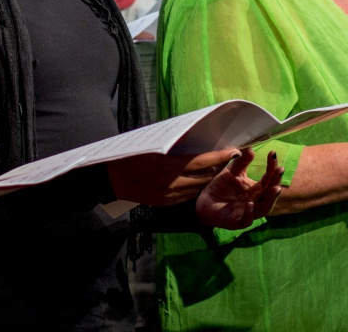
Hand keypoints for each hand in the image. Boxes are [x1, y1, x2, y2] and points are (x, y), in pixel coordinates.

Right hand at [107, 148, 238, 205]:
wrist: (113, 180)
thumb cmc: (130, 158)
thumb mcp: (153, 149)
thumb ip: (175, 150)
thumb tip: (196, 145)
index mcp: (169, 166)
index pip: (203, 161)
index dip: (221, 156)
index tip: (234, 150)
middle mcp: (173, 183)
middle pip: (205, 176)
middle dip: (218, 166)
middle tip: (227, 156)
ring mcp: (170, 195)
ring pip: (198, 186)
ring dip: (208, 177)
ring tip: (214, 167)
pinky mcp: (167, 203)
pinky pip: (188, 194)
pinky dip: (194, 185)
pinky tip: (196, 179)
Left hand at [195, 149, 282, 228]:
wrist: (204, 201)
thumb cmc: (222, 187)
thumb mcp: (231, 172)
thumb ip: (241, 163)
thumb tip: (251, 150)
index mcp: (256, 189)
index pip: (268, 178)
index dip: (272, 167)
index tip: (273, 152)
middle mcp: (255, 201)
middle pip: (270, 193)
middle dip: (276, 181)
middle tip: (280, 169)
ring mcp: (248, 212)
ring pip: (264, 208)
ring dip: (271, 199)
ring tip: (276, 188)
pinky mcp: (236, 222)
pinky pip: (246, 220)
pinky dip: (249, 214)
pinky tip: (250, 204)